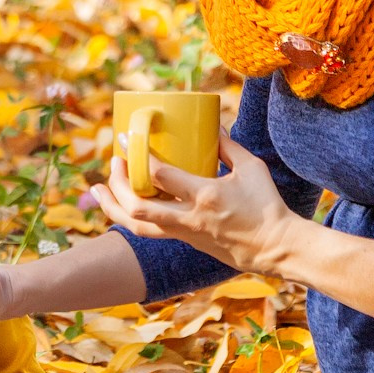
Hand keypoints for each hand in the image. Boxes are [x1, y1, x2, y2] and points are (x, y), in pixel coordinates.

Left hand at [91, 139, 294, 274]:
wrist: (275, 248)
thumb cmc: (266, 205)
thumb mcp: (251, 168)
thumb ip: (228, 146)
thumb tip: (212, 124)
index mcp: (205, 196)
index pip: (160, 176)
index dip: (138, 156)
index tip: (126, 138)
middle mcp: (189, 218)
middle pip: (137, 208)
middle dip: (117, 184)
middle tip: (113, 162)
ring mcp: (185, 234)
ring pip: (136, 227)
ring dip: (112, 207)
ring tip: (98, 189)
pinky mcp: (186, 242)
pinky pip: (149, 231)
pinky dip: (130, 217)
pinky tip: (122, 202)